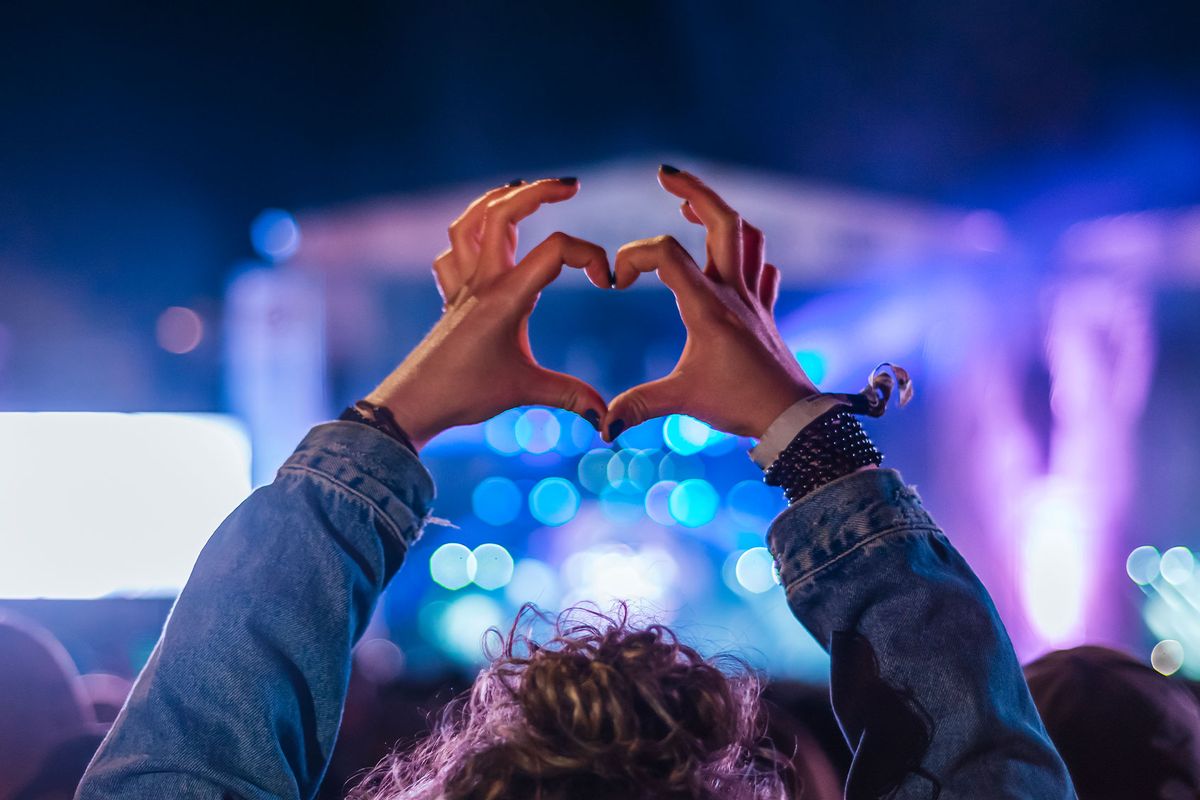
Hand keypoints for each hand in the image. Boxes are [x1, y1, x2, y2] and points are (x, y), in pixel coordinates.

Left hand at [367, 178, 612, 449]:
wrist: (412, 404)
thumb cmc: (465, 395)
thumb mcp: (525, 391)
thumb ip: (571, 396)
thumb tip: (607, 419)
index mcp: (506, 297)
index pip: (555, 250)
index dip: (590, 256)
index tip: (606, 282)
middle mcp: (482, 282)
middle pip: (503, 213)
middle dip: (538, 191)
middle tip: (572, 185)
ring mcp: (462, 287)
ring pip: (470, 222)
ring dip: (496, 199)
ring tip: (523, 189)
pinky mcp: (450, 298)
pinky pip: (452, 253)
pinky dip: (467, 237)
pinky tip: (483, 242)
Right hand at [603, 167, 816, 440]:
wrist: (792, 417)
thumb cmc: (739, 404)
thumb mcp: (682, 401)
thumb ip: (639, 404)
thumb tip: (603, 425)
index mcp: (707, 307)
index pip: (666, 254)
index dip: (633, 256)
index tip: (616, 282)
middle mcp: (733, 293)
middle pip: (722, 222)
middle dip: (693, 191)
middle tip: (665, 173)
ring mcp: (754, 299)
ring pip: (746, 237)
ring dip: (720, 213)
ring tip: (693, 205)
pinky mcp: (766, 312)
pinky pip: (763, 268)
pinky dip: (747, 252)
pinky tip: (732, 256)